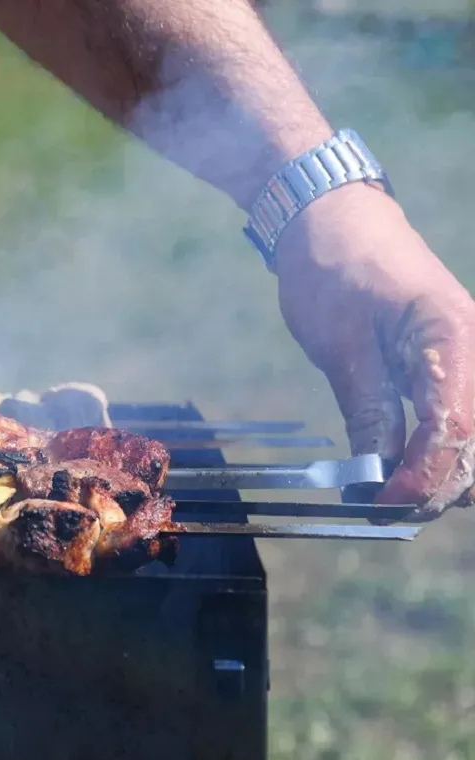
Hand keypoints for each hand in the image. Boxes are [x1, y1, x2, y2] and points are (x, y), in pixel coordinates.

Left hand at [275, 183, 474, 518]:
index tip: (384, 506)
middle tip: (382, 509)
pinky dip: (439, 449)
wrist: (333, 218)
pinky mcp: (455, 362)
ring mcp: (471, 355)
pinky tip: (404, 468)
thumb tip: (376, 478)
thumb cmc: (332, 269)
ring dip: (442, 473)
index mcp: (451, 337)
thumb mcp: (340, 346)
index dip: (423, 478)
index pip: (453, 429)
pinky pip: (460, 416)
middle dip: (437, 486)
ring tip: (390, 494)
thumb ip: (368, 411)